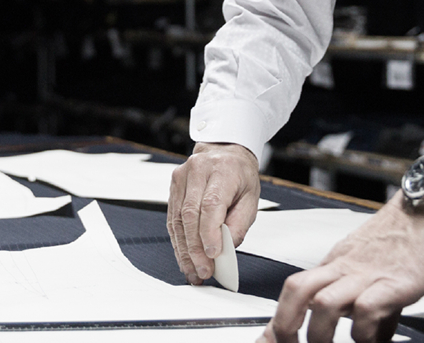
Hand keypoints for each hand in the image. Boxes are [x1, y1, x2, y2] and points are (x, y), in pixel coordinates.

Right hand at [167, 142, 259, 284]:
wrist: (225, 152)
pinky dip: (178, 241)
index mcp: (223, 170)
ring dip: (184, 250)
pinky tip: (185, 257)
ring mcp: (182, 177)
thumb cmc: (240, 176)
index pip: (211, 205)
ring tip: (193, 271)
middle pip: (191, 215)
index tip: (214, 255)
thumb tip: (225, 250)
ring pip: (178, 220)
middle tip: (203, 271)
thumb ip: (239, 223)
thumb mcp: (251, 198)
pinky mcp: (173, 187)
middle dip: (196, 248)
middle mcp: (198, 170)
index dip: (210, 233)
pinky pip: (173, 219)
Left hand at [257, 159, 423, 342]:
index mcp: (339, 261)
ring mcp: (369, 273)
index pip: (295, 287)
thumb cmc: (411, 231)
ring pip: (323, 302)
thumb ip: (368, 299)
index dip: (279, 319)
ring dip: (321, 335)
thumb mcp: (377, 265)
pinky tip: (372, 339)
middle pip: (297, 290)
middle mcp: (347, 266)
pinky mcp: (396, 281)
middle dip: (285, 326)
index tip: (270, 340)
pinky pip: (367, 308)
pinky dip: (364, 332)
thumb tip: (370, 332)